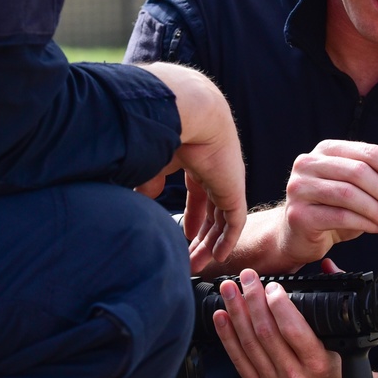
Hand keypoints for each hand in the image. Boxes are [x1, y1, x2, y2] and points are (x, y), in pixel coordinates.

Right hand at [132, 63, 245, 263]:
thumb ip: (149, 183)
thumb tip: (143, 200)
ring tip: (199, 265)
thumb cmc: (167, 130)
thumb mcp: (154, 162)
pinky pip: (234, 221)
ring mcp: (227, 182)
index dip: (192, 218)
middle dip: (201, 238)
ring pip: (223, 221)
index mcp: (197, 162)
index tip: (184, 237)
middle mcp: (215, 173)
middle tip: (190, 260)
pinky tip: (220, 256)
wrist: (188, 113)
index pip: (198, 196)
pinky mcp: (234, 189)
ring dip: (212, 245)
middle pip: (212, 212)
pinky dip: (228, 240)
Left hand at [212, 269, 344, 377]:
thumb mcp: (347, 336)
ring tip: (228, 290)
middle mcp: (294, 376)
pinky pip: (239, 360)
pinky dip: (227, 336)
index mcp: (317, 363)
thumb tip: (326, 266)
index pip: (292, 329)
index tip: (272, 285)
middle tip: (246, 278)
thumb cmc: (340, 367)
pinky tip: (221, 316)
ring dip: (236, 312)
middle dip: (252, 300)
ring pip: (249, 343)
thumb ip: (336, 298)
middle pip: (265, 332)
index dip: (278, 303)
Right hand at [276, 140, 377, 267]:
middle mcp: (310, 163)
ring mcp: (301, 187)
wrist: (295, 235)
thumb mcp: (358, 193)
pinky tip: (376, 227)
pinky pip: (340, 216)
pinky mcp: (299, 213)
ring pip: (349, 194)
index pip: (368, 151)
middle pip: (359, 171)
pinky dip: (364, 223)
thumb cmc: (328, 211)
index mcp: (328, 151)